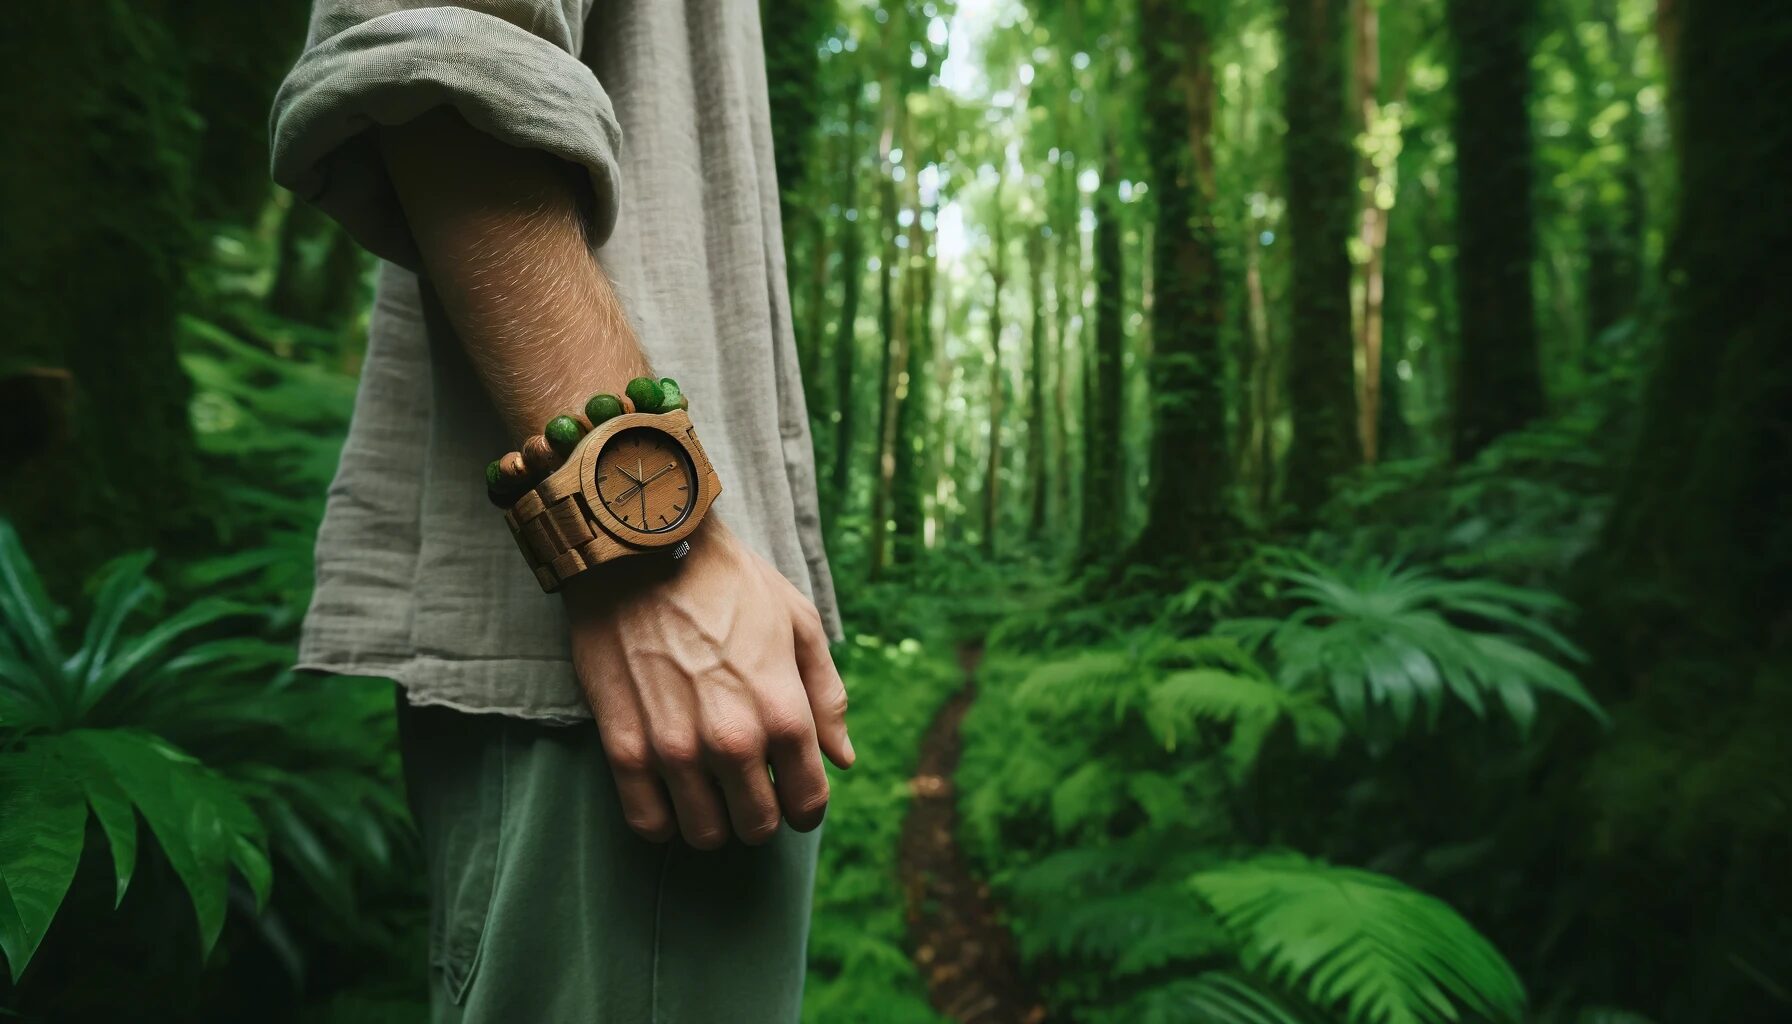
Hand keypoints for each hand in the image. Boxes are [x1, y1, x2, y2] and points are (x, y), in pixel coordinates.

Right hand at [563, 522, 853, 847]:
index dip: (807, 807)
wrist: (642, 553)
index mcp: (783, 713)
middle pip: (758, 827)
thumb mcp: (799, 623)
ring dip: (713, 820)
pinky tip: (670, 795)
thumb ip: (826, 697)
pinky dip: (663, 820)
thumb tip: (842, 758)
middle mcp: (732, 742)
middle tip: (751, 787)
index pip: (809, 805)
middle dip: (762, 814)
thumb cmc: (728, 582)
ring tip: (710, 789)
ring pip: (705, 834)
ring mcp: (675, 750)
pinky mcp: (624, 748)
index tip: (796, 795)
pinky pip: (648, 822)